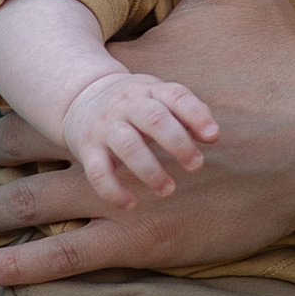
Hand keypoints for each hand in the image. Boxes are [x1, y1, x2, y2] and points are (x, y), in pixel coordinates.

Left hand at [0, 0, 294, 294]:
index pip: (41, 79)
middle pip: (20, 141)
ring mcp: (119, 190)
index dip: (15, 90)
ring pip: (26, 203)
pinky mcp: (141, 237)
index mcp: (119, 68)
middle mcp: (104, 130)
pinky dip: (14, 265)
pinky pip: (60, 260)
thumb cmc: (284, 56)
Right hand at [59, 65, 217, 205]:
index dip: (196, 115)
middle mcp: (126, 105)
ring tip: (169, 190)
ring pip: (127, 145)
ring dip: (150, 170)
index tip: (213, 137)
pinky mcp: (87, 148)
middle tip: (196, 166)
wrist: (80, 99)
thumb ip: (186, 113)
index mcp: (149, 91)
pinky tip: (130, 204)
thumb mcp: (158, 98)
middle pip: (154, 119)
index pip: (176, 96)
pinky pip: (97, 171)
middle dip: (178, 144)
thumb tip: (212, 135)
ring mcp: (105, 126)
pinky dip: (113, 190)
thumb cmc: (134, 104)